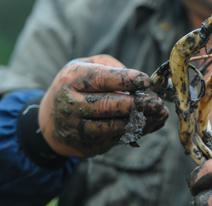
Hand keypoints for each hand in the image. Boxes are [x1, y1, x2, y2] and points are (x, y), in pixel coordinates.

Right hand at [38, 54, 168, 157]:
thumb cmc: (77, 85)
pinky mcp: (89, 145)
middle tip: (157, 101)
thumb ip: (111, 67)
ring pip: (114, 126)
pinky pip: (118, 139)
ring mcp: (79, 128)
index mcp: (72, 80)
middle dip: (136, 104)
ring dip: (141, 121)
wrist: (51, 120)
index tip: (146, 80)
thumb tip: (139, 81)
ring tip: (161, 113)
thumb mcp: (86, 65)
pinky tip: (154, 122)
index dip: (124, 79)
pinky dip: (139, 131)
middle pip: (107, 106)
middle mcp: (73, 105)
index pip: (99, 79)